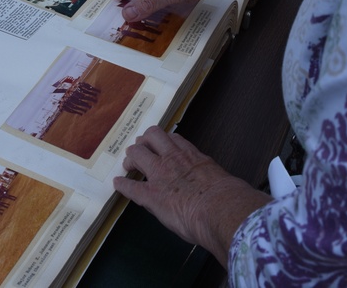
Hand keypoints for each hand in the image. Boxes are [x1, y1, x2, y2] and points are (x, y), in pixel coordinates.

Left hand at [113, 126, 270, 262]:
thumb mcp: (220, 179)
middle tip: (140, 153)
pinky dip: (122, 185)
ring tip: (129, 166)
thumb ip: (212, 177)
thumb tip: (220, 186)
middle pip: (152, 136)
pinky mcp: (151, 195)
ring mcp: (160, 174)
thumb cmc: (228, 197)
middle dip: (143, 142)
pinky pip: (130, 186)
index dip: (164, 141)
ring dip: (131, 158)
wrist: (220, 210)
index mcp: (192, 156)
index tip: (160, 146)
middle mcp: (173, 159)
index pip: (173, 139)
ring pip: (137, 153)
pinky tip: (117, 184)